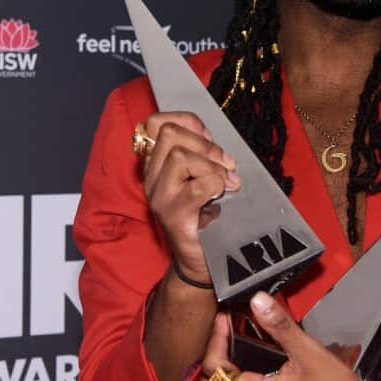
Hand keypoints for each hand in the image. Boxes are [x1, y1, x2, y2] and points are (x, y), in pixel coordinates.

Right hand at [139, 111, 239, 284]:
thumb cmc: (206, 214)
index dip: (189, 122)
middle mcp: (151, 177)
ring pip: (180, 157)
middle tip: (227, 164)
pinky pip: (197, 186)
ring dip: (213, 166)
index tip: (211, 138)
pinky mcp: (173, 215)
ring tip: (228, 183)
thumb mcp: (203, 174)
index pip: (158, 123)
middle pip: (170, 134)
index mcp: (156, 163)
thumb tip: (210, 136)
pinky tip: (222, 198)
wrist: (202, 259)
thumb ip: (202, 152)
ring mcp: (159, 196)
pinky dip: (217, 185)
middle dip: (206, 144)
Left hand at [197, 293, 380, 380]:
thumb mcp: (309, 353)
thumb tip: (257, 301)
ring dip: (222, 378)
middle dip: (210, 363)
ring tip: (238, 351)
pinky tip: (259, 369)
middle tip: (225, 339)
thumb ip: (280, 327)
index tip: (226, 319)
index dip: (215, 338)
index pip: (212, 366)